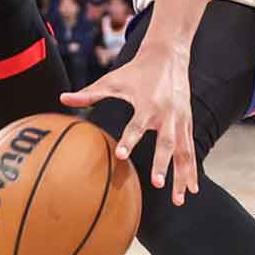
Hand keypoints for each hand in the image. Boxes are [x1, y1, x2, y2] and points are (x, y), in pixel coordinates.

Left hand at [60, 41, 198, 205]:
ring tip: (179, 200)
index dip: (129, 140)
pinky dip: (192, 170)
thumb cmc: (136, 70)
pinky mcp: (188, 123)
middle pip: (166, 143)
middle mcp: (167, 114)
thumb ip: (89, 93)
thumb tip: (62, 98)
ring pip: (184, 151)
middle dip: (163, 163)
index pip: (136, 125)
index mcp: (147, 104)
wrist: (168, 54)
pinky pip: (191, 150)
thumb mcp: (113, 80)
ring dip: (182, 175)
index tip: (122, 155)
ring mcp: (180, 120)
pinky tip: (192, 190)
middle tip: (158, 184)